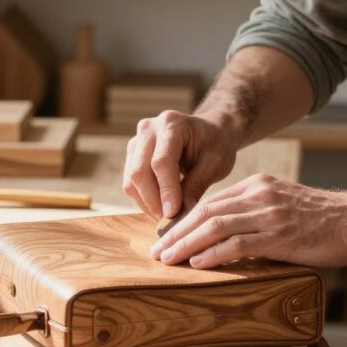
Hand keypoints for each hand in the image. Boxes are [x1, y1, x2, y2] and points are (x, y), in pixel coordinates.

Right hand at [122, 111, 238, 219]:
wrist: (210, 132)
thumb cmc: (216, 145)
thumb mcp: (215, 164)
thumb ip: (195, 187)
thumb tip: (179, 216)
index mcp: (172, 124)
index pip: (161, 162)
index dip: (166, 190)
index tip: (173, 214)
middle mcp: (148, 129)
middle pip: (139, 172)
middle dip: (153, 201)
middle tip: (170, 222)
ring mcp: (136, 141)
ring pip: (131, 181)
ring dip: (147, 204)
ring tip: (167, 218)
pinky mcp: (132, 155)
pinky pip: (131, 183)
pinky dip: (144, 200)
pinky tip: (161, 208)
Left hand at [149, 173, 346, 267]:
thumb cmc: (323, 220)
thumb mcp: (283, 204)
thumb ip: (255, 213)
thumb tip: (226, 235)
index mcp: (257, 186)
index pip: (210, 202)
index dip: (184, 221)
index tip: (166, 237)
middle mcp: (258, 195)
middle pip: (205, 212)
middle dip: (176, 233)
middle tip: (157, 251)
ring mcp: (268, 214)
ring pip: (215, 227)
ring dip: (186, 244)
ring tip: (168, 260)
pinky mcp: (279, 236)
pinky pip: (237, 244)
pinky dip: (213, 254)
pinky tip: (197, 264)